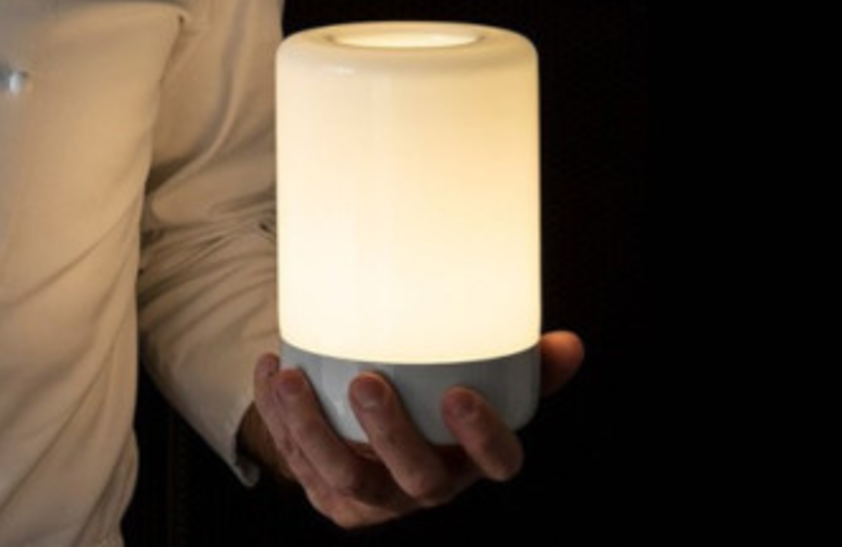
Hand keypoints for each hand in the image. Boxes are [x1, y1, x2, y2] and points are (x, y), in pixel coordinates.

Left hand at [242, 332, 583, 528]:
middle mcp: (427, 485)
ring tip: (293, 380)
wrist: (377, 436)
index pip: (496, 464)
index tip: (460, 396)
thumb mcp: (484, 382)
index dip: (482, 438)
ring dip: (314, 429)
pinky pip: (298, 460)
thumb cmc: (439, 401)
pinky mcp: (328, 492)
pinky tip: (273, 370)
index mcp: (473, 460)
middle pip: (416, 476)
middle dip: (389, 434)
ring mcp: (375, 496)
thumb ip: (524, 363)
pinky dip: (278, 416)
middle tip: (367, 383)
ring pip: (345, 476)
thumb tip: (569, 345)